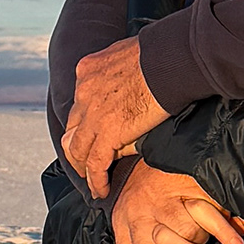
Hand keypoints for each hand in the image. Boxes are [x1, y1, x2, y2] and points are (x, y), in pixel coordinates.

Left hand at [63, 36, 169, 197]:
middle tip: (85, 160)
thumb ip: (121, 70)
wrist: (171, 59)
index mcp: (88, 70)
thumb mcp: (129, 54)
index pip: (80, 102)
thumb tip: (131, 79)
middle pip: (73, 127)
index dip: (85, 120)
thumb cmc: (163, 53)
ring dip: (83, 167)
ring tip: (92, 181)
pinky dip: (96, 180)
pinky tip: (101, 190)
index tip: (92, 130)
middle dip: (78, 145)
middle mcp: (84, 91)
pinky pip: (95, 164)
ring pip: (77, 149)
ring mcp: (93, 114)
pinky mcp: (107, 133)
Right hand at [111, 160, 243, 243]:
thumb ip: (226, 206)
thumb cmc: (173, 177)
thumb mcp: (202, 184)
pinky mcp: (121, 234)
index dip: (220, 230)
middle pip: (166, 236)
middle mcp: (146, 207)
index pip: (194, 212)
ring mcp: (130, 222)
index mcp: (168, 189)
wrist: (134, 168)